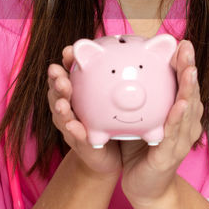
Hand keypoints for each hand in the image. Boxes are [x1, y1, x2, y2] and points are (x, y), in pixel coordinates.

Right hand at [48, 45, 121, 179]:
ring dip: (60, 106)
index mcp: (80, 94)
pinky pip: (76, 137)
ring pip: (62, 114)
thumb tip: (152, 59)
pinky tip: (73, 126)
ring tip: (62, 102)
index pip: (70, 74)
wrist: (115, 157)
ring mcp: (73, 126)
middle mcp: (72, 108)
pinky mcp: (80, 144)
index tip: (68, 52)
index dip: (66, 63)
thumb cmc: (116, 123)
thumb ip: (126, 82)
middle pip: (59, 92)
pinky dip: (73, 131)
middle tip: (57, 73)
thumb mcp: (121, 101)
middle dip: (56, 82)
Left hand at [120, 39, 202, 207]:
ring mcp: (182, 140)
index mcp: (179, 115)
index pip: (183, 84)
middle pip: (190, 92)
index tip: (182, 44)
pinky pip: (175, 132)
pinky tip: (181, 104)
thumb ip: (137, 101)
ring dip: (188, 88)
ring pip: (187, 109)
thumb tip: (119, 71)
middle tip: (186, 49)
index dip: (184, 64)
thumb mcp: (139, 121)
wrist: (145, 190)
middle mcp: (185, 125)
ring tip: (189, 70)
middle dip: (189, 69)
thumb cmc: (141, 153)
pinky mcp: (172, 154)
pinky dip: (179, 117)